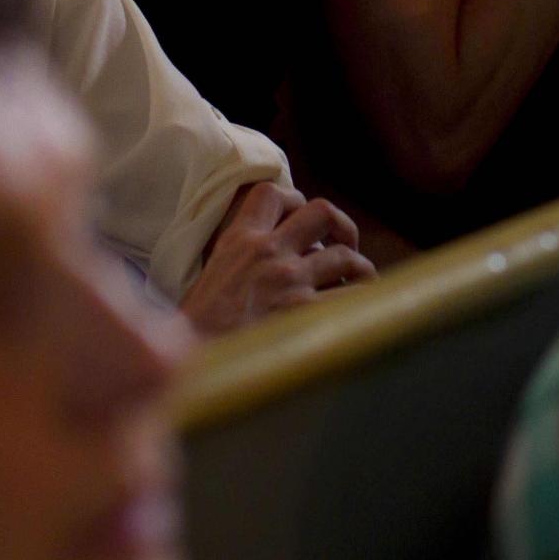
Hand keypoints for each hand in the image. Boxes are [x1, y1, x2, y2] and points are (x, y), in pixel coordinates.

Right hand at [176, 182, 374, 336]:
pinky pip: (352, 297)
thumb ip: (242, 259)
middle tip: (345, 246)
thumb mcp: (210, 275)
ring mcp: (290, 280)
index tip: (302, 216)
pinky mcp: (306, 312)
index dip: (294, 199)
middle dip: (342, 227)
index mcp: (239, 241)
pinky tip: (359, 311)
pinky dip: (363, 302)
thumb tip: (280, 257)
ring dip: (360, 269)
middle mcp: (267, 252)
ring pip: (345, 257)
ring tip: (361, 281)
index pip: (270, 194)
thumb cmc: (199, 330)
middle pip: (322, 212)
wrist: (196, 365)